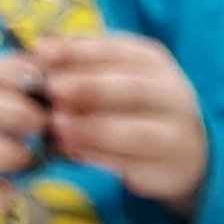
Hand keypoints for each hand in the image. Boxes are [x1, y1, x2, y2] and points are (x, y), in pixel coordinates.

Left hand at [32, 34, 205, 213]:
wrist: (183, 151)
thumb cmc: (133, 105)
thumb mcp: (113, 74)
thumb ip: (79, 62)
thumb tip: (39, 51)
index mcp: (153, 63)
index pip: (117, 51)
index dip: (78, 51)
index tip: (42, 53)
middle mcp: (172, 96)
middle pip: (133, 90)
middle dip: (90, 88)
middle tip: (54, 90)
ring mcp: (176, 137)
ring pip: (136, 132)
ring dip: (94, 129)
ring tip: (58, 127)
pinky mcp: (169, 172)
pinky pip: (133, 165)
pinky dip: (98, 157)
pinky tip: (71, 151)